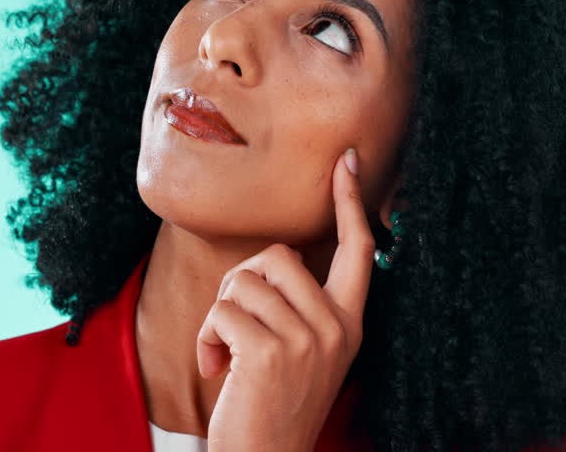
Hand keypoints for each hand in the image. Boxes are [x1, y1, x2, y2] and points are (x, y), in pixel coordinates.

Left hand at [198, 147, 379, 451]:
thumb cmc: (271, 404)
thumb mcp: (303, 352)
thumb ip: (300, 307)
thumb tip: (278, 257)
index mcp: (350, 322)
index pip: (358, 249)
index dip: (350, 202)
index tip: (346, 161)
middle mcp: (337, 327)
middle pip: (278, 255)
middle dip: (240, 283)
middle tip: (234, 327)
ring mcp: (308, 339)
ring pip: (244, 282)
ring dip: (219, 316)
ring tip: (226, 354)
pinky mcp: (271, 352)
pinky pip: (223, 311)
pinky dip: (207, 338)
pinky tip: (216, 369)